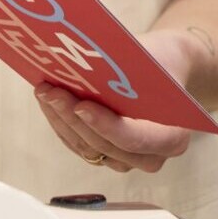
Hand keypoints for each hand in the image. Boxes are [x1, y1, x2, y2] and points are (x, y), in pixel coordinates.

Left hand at [33, 29, 202, 172]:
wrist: (165, 67)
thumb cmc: (161, 61)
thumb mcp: (152, 58)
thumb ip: (126, 68)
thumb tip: (85, 61)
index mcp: (172, 138)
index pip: (134, 139)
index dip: (105, 126)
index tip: (82, 106)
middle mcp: (149, 157)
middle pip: (104, 145)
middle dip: (74, 118)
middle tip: (52, 92)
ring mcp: (125, 160)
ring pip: (86, 147)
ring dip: (62, 120)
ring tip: (44, 91)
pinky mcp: (105, 155)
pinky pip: (79, 145)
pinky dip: (62, 123)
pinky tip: (48, 100)